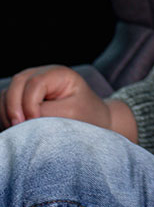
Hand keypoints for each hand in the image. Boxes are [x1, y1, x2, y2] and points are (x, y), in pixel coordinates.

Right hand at [0, 65, 136, 140]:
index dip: (30, 104)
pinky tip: (16, 129)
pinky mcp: (21, 97)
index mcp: (58, 74)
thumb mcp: (72, 114)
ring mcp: (28, 84)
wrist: (92, 120)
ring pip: (6, 94)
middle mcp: (40, 74)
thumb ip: (47, 114)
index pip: (35, 83)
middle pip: (16, 84)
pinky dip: (5, 117)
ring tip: (19, 131)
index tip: (35, 123)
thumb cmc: (86, 116)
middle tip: (19, 129)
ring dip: (7, 114)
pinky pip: (4, 104)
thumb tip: (23, 119)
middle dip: (14, 108)